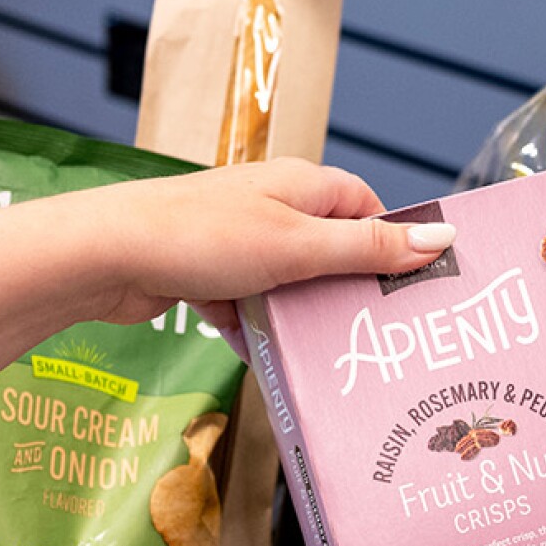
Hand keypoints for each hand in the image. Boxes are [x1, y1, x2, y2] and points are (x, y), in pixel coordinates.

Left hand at [65, 159, 452, 324]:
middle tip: (377, 335)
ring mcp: (238, 241)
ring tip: (325, 357)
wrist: (105, 257)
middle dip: (347, 293)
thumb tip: (440, 237)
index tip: (415, 288)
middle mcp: (272, 207)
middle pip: (331, 252)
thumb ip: (367, 250)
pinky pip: (249, 308)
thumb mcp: (298, 247)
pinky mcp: (207, 275)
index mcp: (302, 186)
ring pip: (290, 286)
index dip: (392, 246)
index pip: (367, 210)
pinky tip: (265, 360)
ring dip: (300, 318)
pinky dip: (257, 331)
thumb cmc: (199, 238)